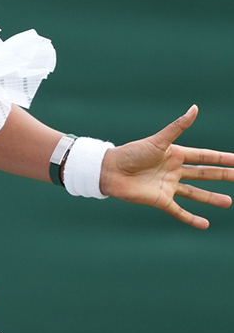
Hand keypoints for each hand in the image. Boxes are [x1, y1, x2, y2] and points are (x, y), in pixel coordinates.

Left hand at [100, 105, 233, 227]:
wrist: (110, 170)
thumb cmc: (131, 153)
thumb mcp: (158, 141)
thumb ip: (177, 127)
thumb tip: (194, 108)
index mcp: (175, 154)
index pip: (205, 156)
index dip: (222, 158)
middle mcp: (174, 170)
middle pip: (204, 174)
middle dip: (223, 176)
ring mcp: (168, 186)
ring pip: (195, 193)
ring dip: (211, 198)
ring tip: (228, 202)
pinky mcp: (160, 200)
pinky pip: (178, 211)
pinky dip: (191, 218)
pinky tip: (205, 224)